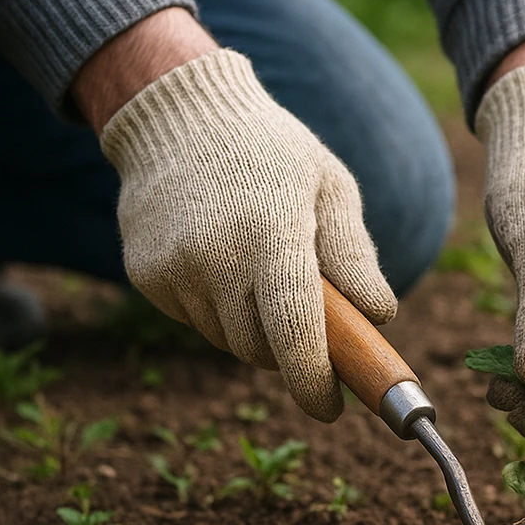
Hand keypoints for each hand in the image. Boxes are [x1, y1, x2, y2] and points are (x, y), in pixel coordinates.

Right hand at [95, 48, 396, 421]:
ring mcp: (173, 267)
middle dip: (290, 351)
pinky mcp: (145, 275)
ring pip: (227, 340)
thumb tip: (379, 317)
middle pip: (260, 349)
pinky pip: (195, 320)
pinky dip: (217, 309)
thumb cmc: (274, 154)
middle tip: (308, 322)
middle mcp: (215, 254)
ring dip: (253, 328)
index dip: (313, 379)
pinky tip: (220, 258)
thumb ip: (353, 254)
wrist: (179, 116)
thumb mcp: (329, 186)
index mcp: (271, 231)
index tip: (331, 408)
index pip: (293, 330)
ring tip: (259, 268)